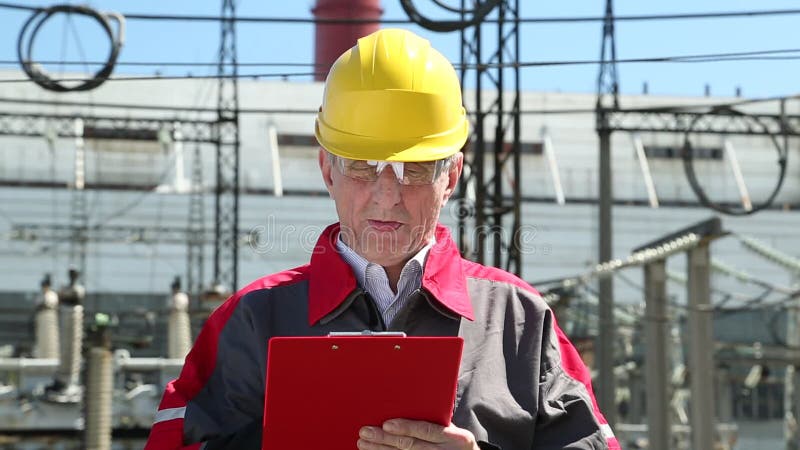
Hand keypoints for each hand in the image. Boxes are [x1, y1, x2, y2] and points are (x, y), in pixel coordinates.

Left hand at [357, 419, 479, 449]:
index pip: (426, 431)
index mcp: (453, 437)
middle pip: (410, 446)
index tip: (386, 424)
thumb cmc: (456, 441)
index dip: (406, 427)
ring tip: (364, 444)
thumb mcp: (453, 429)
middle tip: (365, 432)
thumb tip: (408, 404)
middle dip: (385, 439)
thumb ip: (435, 421)